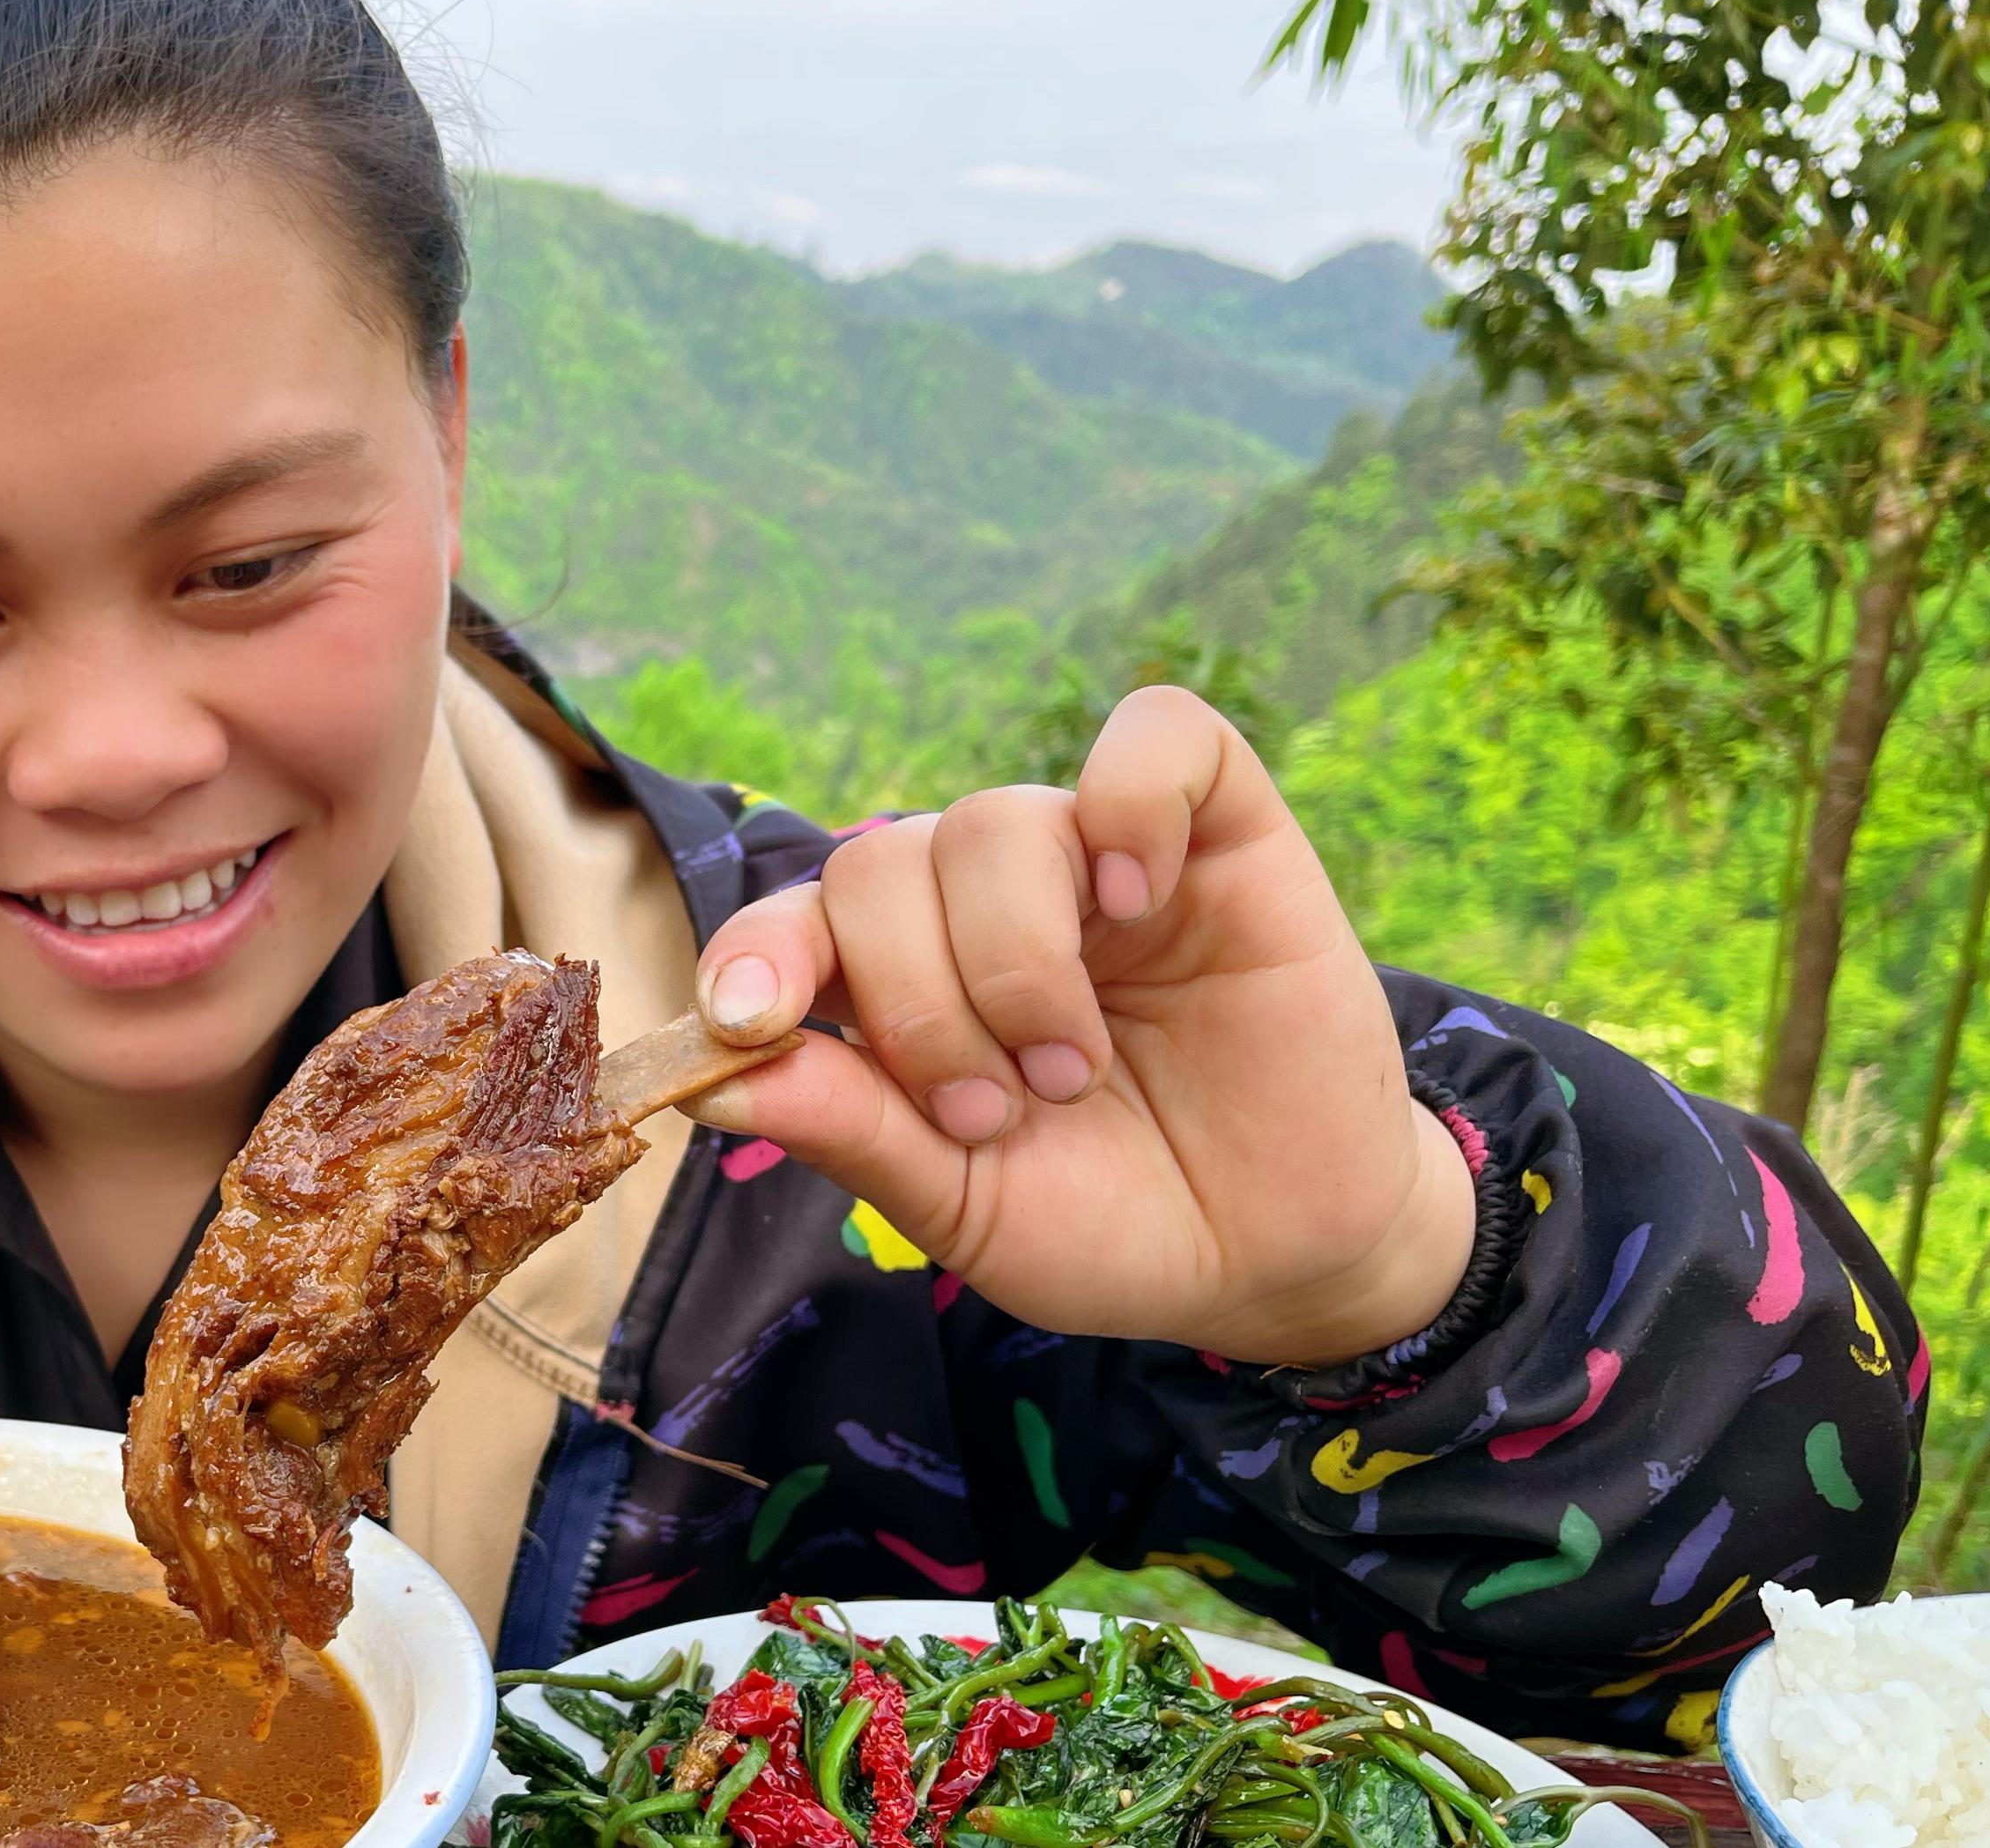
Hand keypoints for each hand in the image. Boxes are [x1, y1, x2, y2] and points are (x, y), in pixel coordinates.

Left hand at [684, 686, 1472, 1366]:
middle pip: (881, 864)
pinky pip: (1159, 736)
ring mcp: (1100, 862)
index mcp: (904, 981)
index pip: (796, 918)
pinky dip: (1130, 801)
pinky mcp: (1223, 834)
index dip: (757, 952)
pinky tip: (1139, 901)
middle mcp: (985, 903)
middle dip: (913, 1002)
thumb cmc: (1112, 1224)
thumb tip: (711, 1077)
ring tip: (1070, 1070)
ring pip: (993, 821)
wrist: (1279, 1254)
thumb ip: (850, 1131)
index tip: (749, 1021)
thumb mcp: (964, 1206)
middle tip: (991, 1111)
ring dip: (1012, 960)